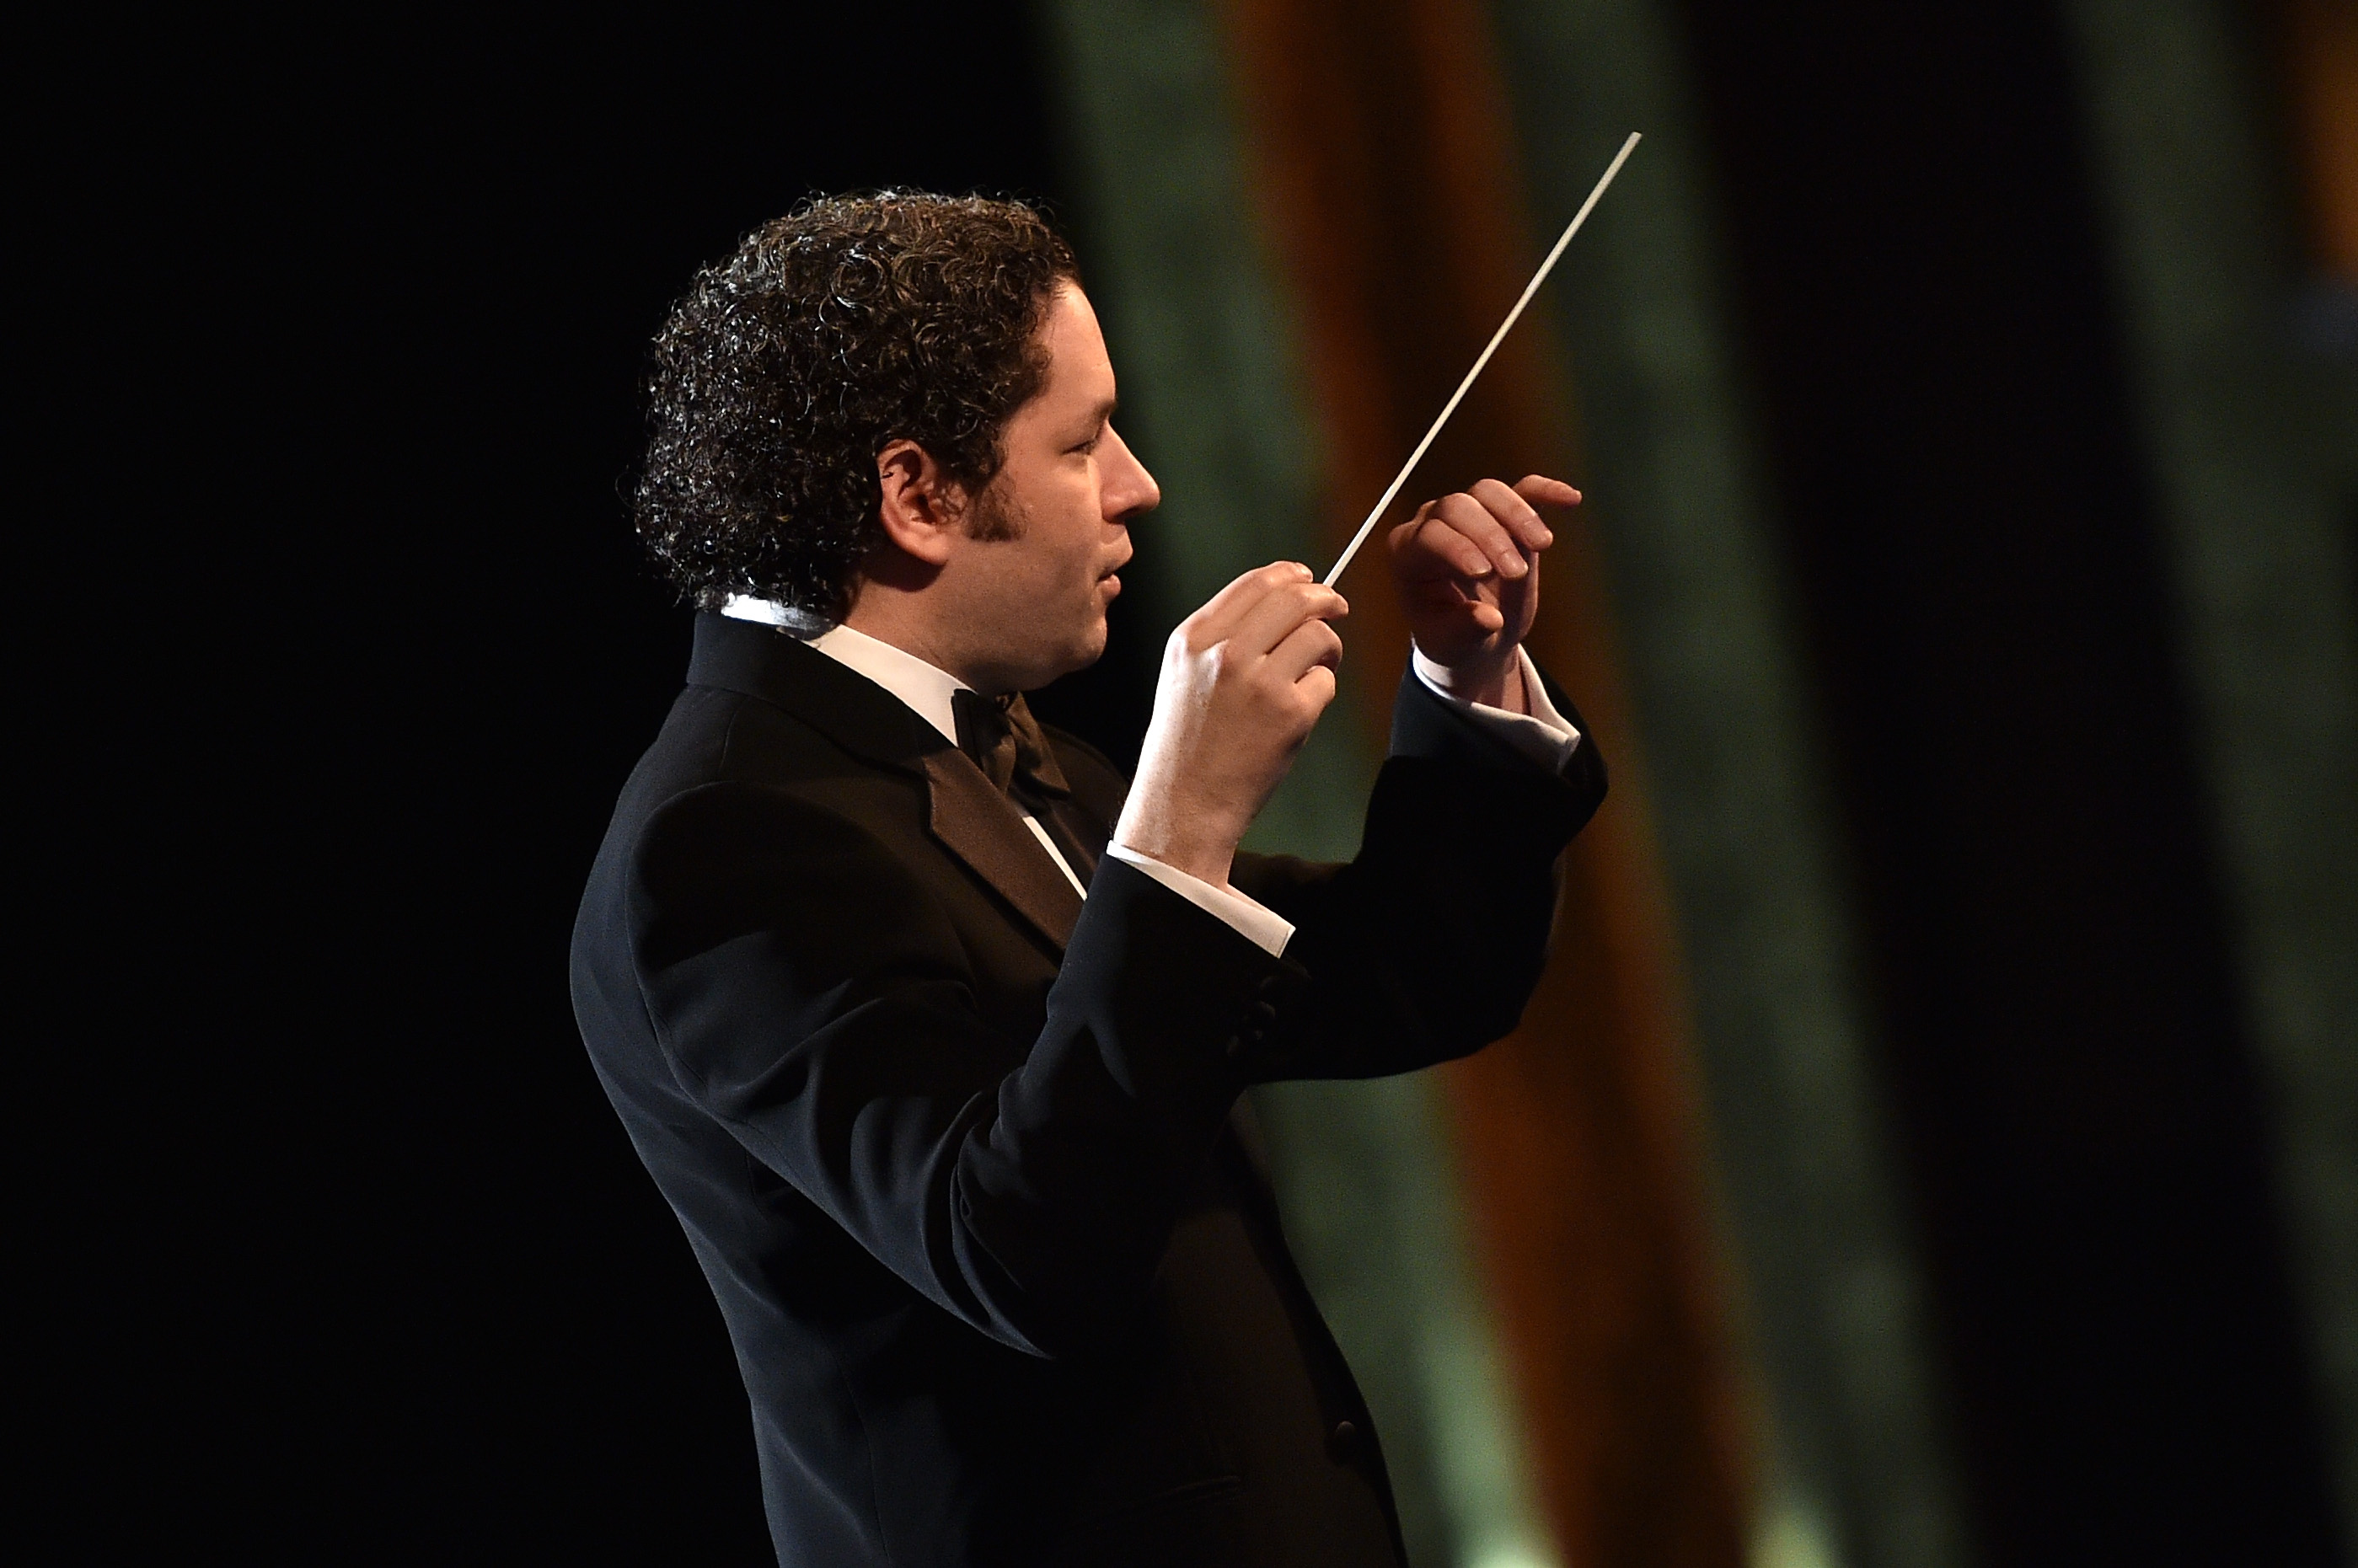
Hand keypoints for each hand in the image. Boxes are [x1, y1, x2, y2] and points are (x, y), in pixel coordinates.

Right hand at [1115, 562, 1347, 888]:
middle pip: (1294, 598)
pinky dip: (1320, 691)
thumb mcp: (1182, 674)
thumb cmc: (1185, 744)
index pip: (1255, 583)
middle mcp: (1224, 652)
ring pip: (1318, 635)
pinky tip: (1300, 709)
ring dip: (1328, 648)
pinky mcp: (1290, 713)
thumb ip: (1221, 637)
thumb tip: (1280, 603)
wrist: (1182, 804)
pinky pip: (1325, 682)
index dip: (1291, 575)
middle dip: (1325, 598)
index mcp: (1194, 638)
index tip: (1309, 580)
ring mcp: (1259, 682)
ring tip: (1318, 666)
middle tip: (1337, 607)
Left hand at [1388, 475, 1578, 710]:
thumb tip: (1488, 619)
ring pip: (1489, 493)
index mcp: (1408, 554)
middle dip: (1490, 536)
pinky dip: (1545, 491)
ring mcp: (1468, 515)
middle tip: (1516, 573)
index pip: (1429, 535)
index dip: (1457, 548)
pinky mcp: (1503, 515)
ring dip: (1518, 514)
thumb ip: (1465, 630)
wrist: (1473, 635)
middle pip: (1458, 506)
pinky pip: (1522, 490)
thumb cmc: (1452, 638)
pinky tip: (1570, 500)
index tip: (1484, 573)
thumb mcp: (1452, 644)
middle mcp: (1432, 524)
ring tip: (1543, 545)